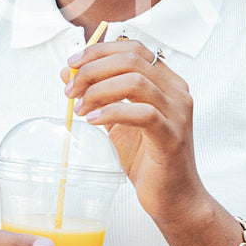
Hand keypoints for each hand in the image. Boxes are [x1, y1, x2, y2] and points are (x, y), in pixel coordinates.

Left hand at [63, 39, 205, 225]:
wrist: (174, 198)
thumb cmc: (147, 158)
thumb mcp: (117, 120)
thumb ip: (99, 95)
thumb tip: (69, 73)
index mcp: (166, 82)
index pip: (133, 48)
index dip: (99, 51)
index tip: (72, 64)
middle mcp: (176, 92)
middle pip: (131, 59)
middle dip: (93, 69)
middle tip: (70, 89)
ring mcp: (177, 113)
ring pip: (135, 81)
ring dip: (98, 90)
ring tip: (79, 108)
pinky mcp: (171, 136)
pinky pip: (141, 113)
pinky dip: (111, 112)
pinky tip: (92, 121)